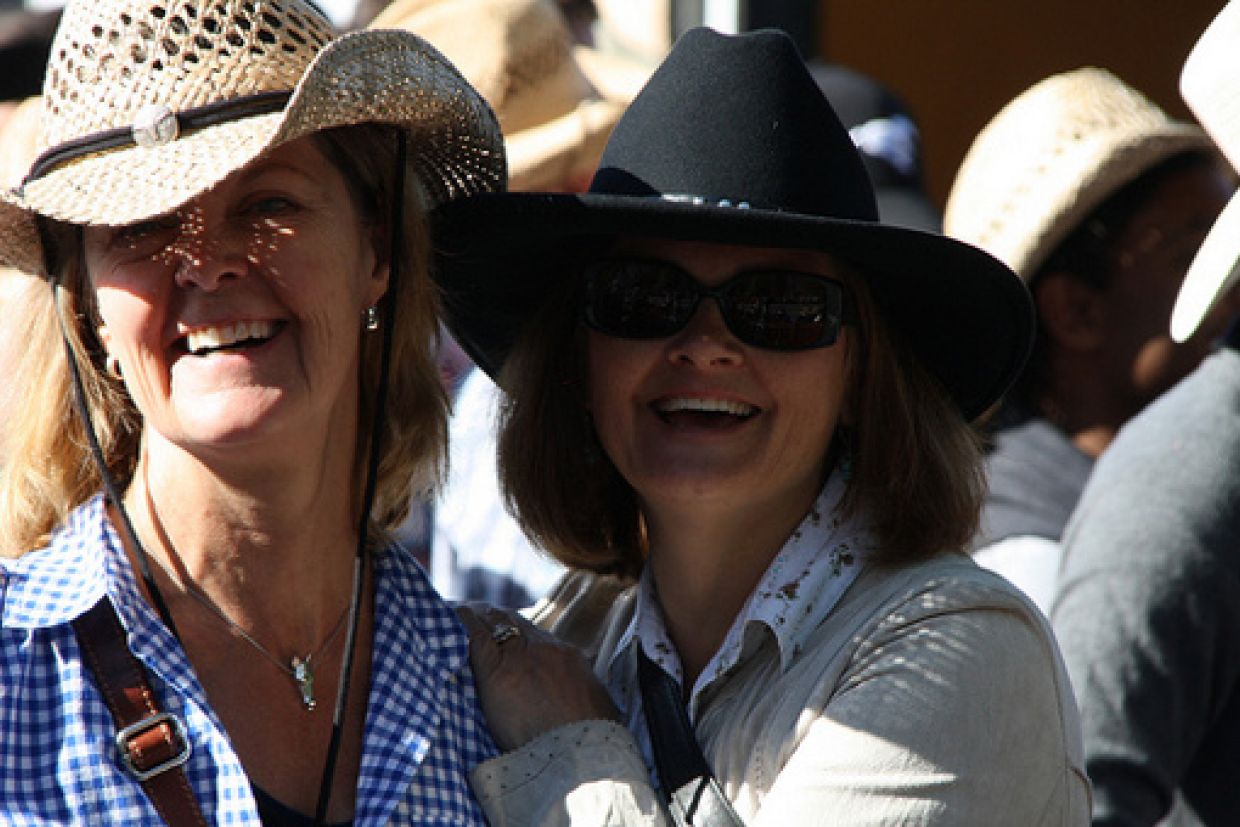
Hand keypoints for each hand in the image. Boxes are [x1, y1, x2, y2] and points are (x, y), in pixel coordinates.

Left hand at [457, 603, 620, 750]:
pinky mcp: (496, 670)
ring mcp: (521, 657)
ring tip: (469, 613)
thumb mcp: (596, 709)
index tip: (512, 631)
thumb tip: (584, 702)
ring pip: (498, 625)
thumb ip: (583, 694)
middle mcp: (545, 649)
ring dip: (484, 619)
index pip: (540, 637)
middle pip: (518, 625)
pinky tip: (457, 615)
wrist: (575, 753)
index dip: (523, 632)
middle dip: (501, 620)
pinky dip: (466, 624)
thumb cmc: (588, 742)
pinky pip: (478, 637)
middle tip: (486, 616)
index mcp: (569, 658)